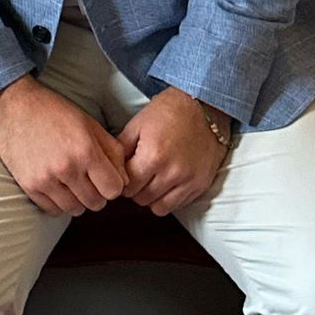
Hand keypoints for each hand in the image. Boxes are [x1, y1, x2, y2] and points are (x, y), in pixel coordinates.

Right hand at [0, 74, 128, 216]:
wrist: (14, 106)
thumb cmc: (55, 112)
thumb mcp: (90, 125)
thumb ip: (113, 152)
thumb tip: (124, 180)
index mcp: (86, 151)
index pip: (113, 190)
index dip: (113, 185)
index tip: (105, 178)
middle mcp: (67, 168)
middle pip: (96, 203)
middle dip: (97, 194)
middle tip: (88, 180)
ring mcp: (46, 179)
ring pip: (75, 210)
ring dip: (78, 200)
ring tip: (72, 183)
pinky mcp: (29, 185)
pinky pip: (53, 210)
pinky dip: (58, 203)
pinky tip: (57, 187)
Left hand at [116, 87, 230, 216]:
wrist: (204, 107)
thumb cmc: (168, 112)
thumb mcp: (137, 124)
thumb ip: (121, 149)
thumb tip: (110, 170)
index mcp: (152, 156)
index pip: (127, 186)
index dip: (122, 181)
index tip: (125, 175)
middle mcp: (171, 172)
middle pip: (141, 199)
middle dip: (135, 190)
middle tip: (138, 176)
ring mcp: (189, 180)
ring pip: (159, 208)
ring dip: (152, 197)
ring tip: (152, 181)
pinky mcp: (201, 184)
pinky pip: (178, 205)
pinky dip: (170, 198)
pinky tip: (168, 182)